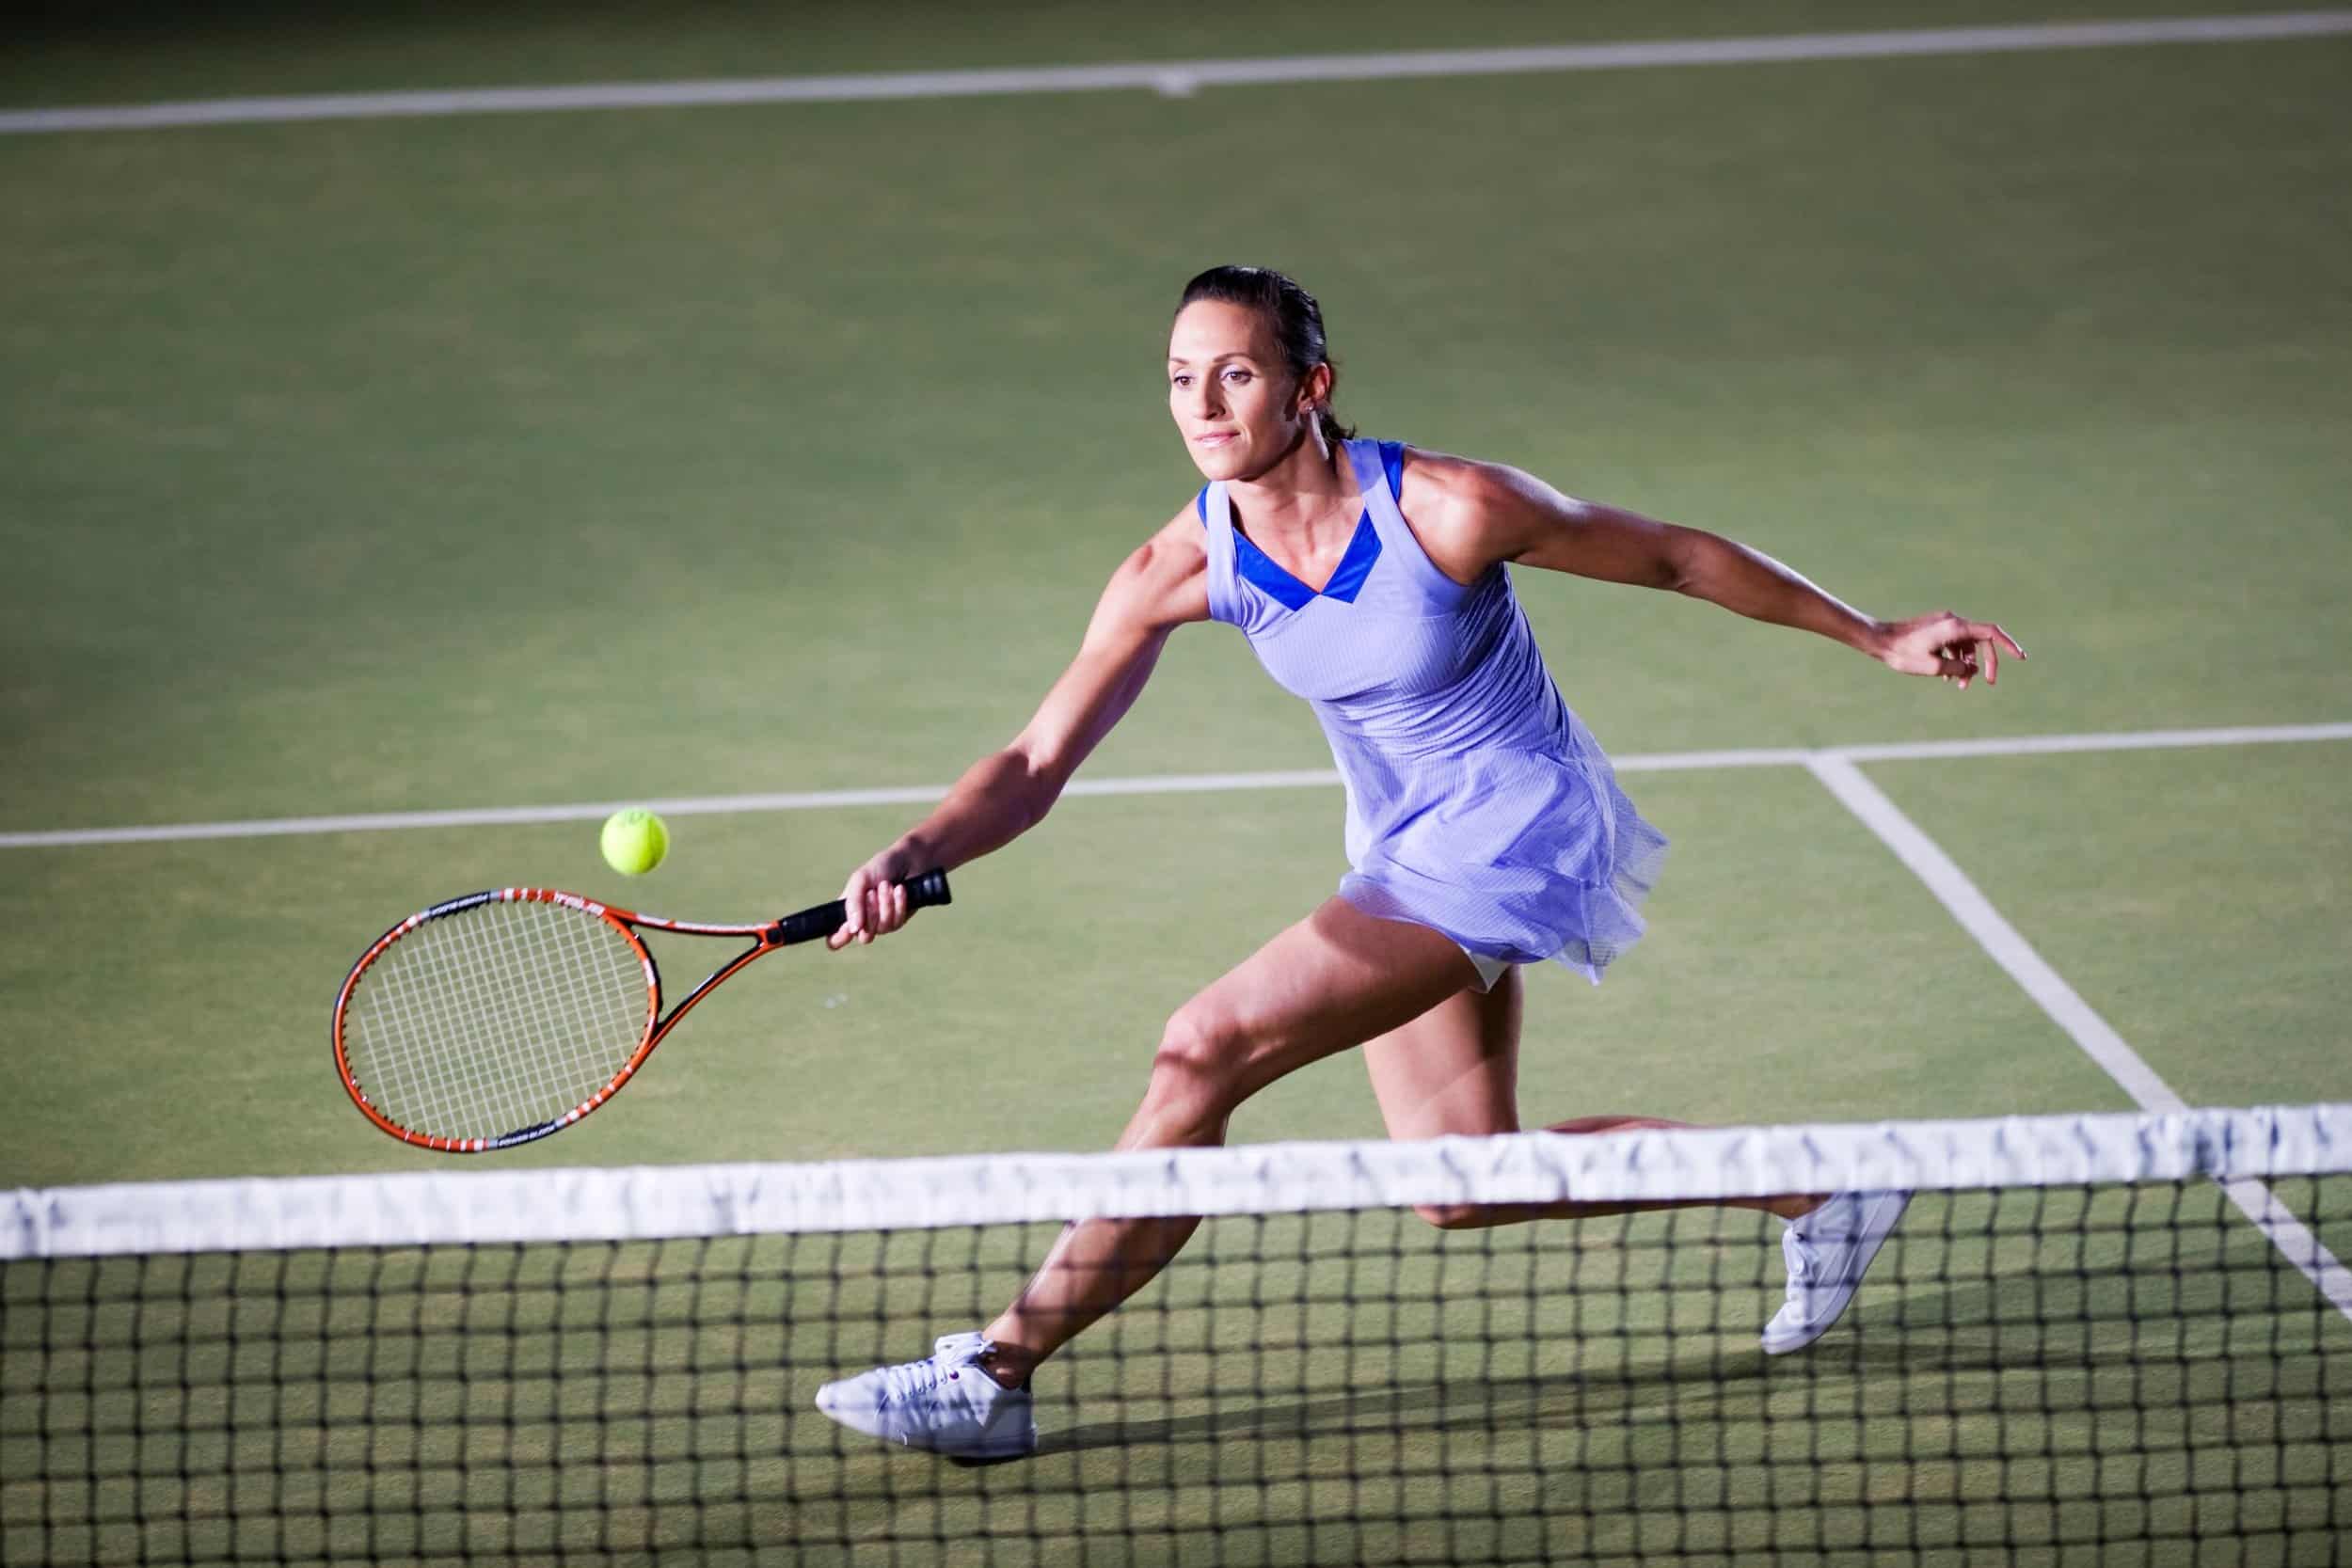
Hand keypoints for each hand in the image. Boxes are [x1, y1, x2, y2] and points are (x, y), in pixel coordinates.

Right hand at [826, 845, 922, 950]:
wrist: (909, 859)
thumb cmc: (881, 867)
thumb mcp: (860, 879)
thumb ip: (853, 902)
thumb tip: (853, 929)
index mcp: (847, 911)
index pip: (835, 937)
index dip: (838, 939)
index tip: (847, 929)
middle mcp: (864, 921)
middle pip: (863, 937)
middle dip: (870, 914)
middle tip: (872, 892)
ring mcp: (882, 922)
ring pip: (882, 929)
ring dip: (885, 905)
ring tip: (886, 885)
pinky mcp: (899, 920)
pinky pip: (897, 922)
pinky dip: (898, 904)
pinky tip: (900, 889)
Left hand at [1872, 612, 2024, 689]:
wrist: (1878, 641)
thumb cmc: (1902, 654)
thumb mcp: (1934, 667)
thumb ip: (1959, 669)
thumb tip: (1973, 671)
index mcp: (1955, 627)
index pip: (1991, 633)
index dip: (2008, 645)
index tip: (2021, 658)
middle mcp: (1953, 621)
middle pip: (1981, 641)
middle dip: (1986, 662)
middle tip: (1989, 682)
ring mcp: (1944, 624)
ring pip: (1966, 646)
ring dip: (1967, 665)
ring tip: (1959, 686)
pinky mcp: (1936, 629)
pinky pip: (1954, 645)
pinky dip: (1955, 659)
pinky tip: (1947, 677)